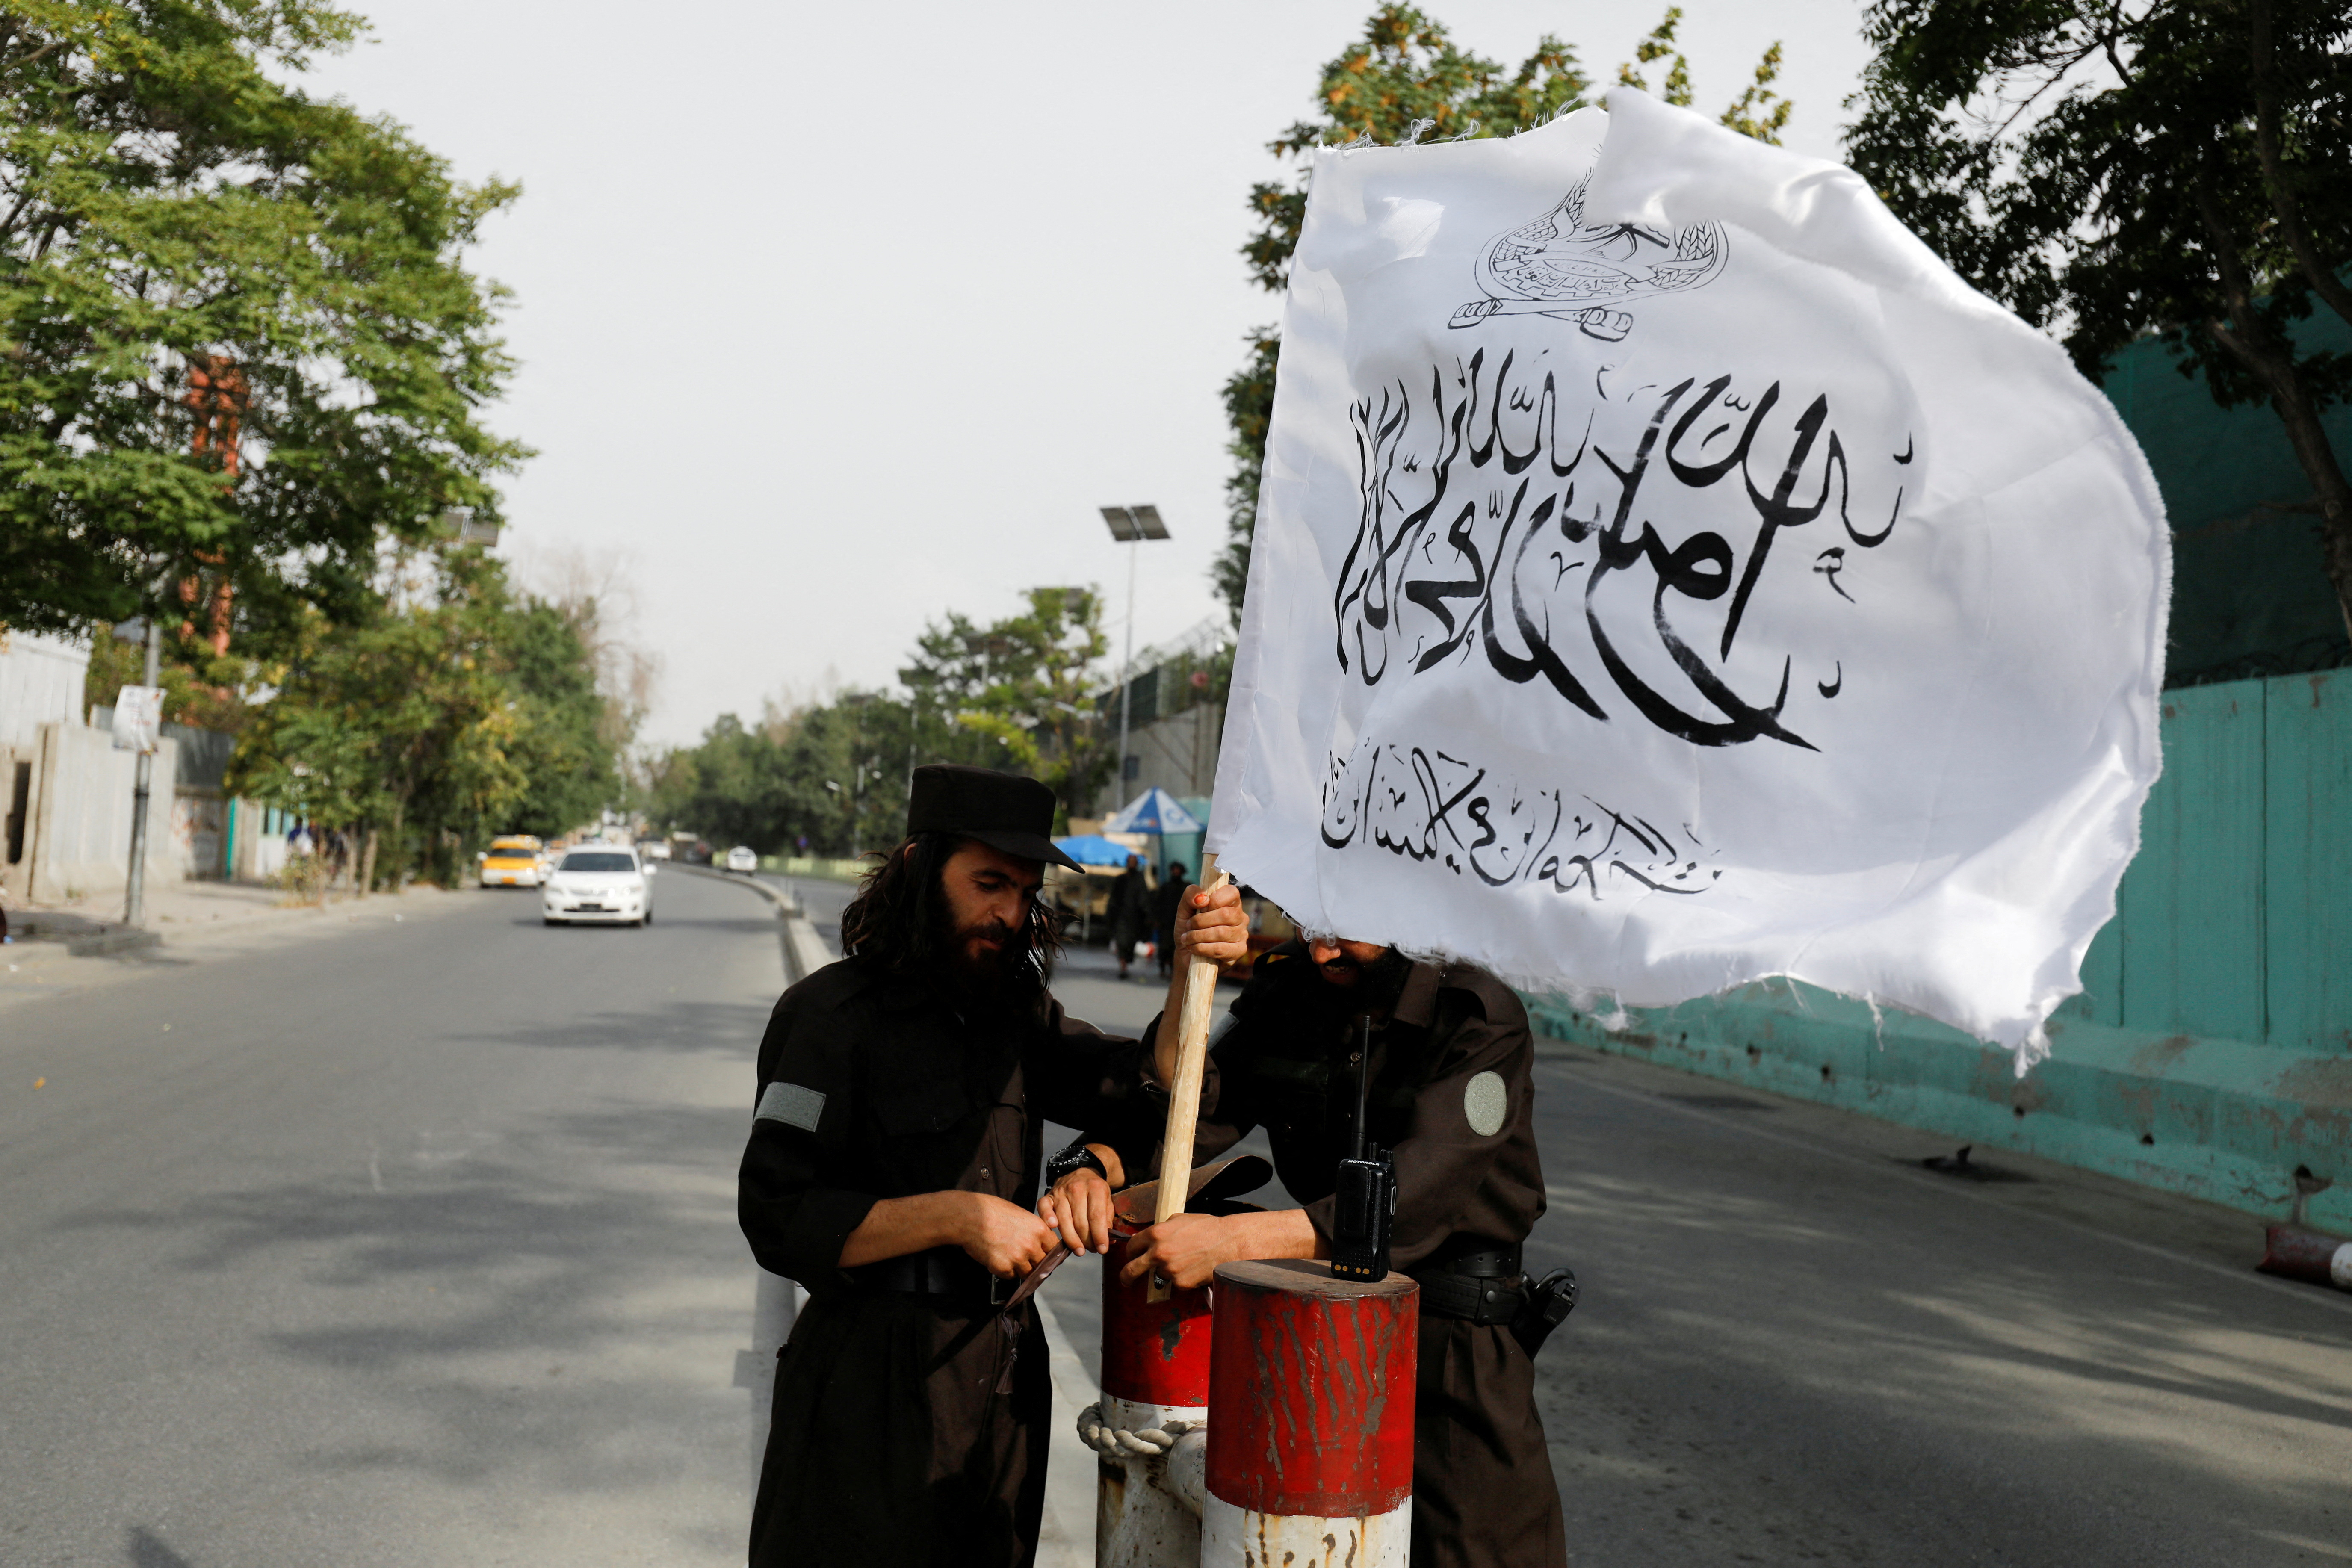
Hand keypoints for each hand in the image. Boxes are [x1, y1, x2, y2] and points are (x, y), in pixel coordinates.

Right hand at [959, 1192, 1059, 1277]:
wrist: (972, 1217)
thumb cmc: (994, 1211)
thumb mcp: (1022, 1215)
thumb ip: (1035, 1231)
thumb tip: (1041, 1244)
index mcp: (1040, 1230)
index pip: (1054, 1250)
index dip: (1049, 1254)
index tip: (1045, 1256)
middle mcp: (1032, 1246)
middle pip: (1042, 1265)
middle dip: (1035, 1264)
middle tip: (1026, 1259)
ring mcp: (1018, 1258)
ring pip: (1027, 1273)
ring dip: (1021, 1269)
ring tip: (1009, 1257)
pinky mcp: (1003, 1268)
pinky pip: (1010, 1276)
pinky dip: (1006, 1271)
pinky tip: (998, 1258)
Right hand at [1039, 1168, 1116, 1255]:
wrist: (1081, 1172)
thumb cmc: (1095, 1192)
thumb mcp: (1107, 1200)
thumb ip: (1107, 1219)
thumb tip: (1108, 1242)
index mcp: (1095, 1188)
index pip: (1096, 1216)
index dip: (1099, 1235)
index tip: (1102, 1249)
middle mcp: (1077, 1188)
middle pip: (1080, 1221)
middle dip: (1086, 1240)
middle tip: (1091, 1250)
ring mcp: (1060, 1192)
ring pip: (1064, 1219)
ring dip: (1071, 1239)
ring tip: (1079, 1250)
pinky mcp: (1048, 1196)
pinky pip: (1044, 1207)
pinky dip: (1047, 1217)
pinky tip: (1053, 1227)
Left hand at [1119, 1212, 1238, 1289]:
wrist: (1228, 1243)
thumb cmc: (1206, 1228)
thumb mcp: (1179, 1219)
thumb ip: (1160, 1229)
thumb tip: (1145, 1238)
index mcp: (1156, 1234)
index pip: (1132, 1247)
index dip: (1130, 1252)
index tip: (1130, 1257)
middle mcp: (1158, 1253)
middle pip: (1132, 1269)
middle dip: (1126, 1277)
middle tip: (1125, 1281)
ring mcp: (1169, 1270)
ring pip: (1160, 1275)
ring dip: (1167, 1271)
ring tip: (1186, 1261)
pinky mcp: (1180, 1283)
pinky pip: (1176, 1282)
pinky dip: (1182, 1278)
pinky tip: (1194, 1267)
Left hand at [1174, 882, 1249, 969]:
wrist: (1185, 954)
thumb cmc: (1189, 929)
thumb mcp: (1184, 909)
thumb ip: (1190, 895)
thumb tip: (1203, 898)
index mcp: (1230, 902)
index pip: (1231, 892)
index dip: (1214, 900)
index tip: (1200, 908)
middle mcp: (1240, 917)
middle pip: (1225, 914)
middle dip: (1200, 921)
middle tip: (1188, 926)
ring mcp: (1242, 935)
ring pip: (1221, 932)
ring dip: (1198, 936)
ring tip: (1188, 939)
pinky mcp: (1238, 951)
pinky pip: (1220, 949)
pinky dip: (1201, 948)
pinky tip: (1194, 948)